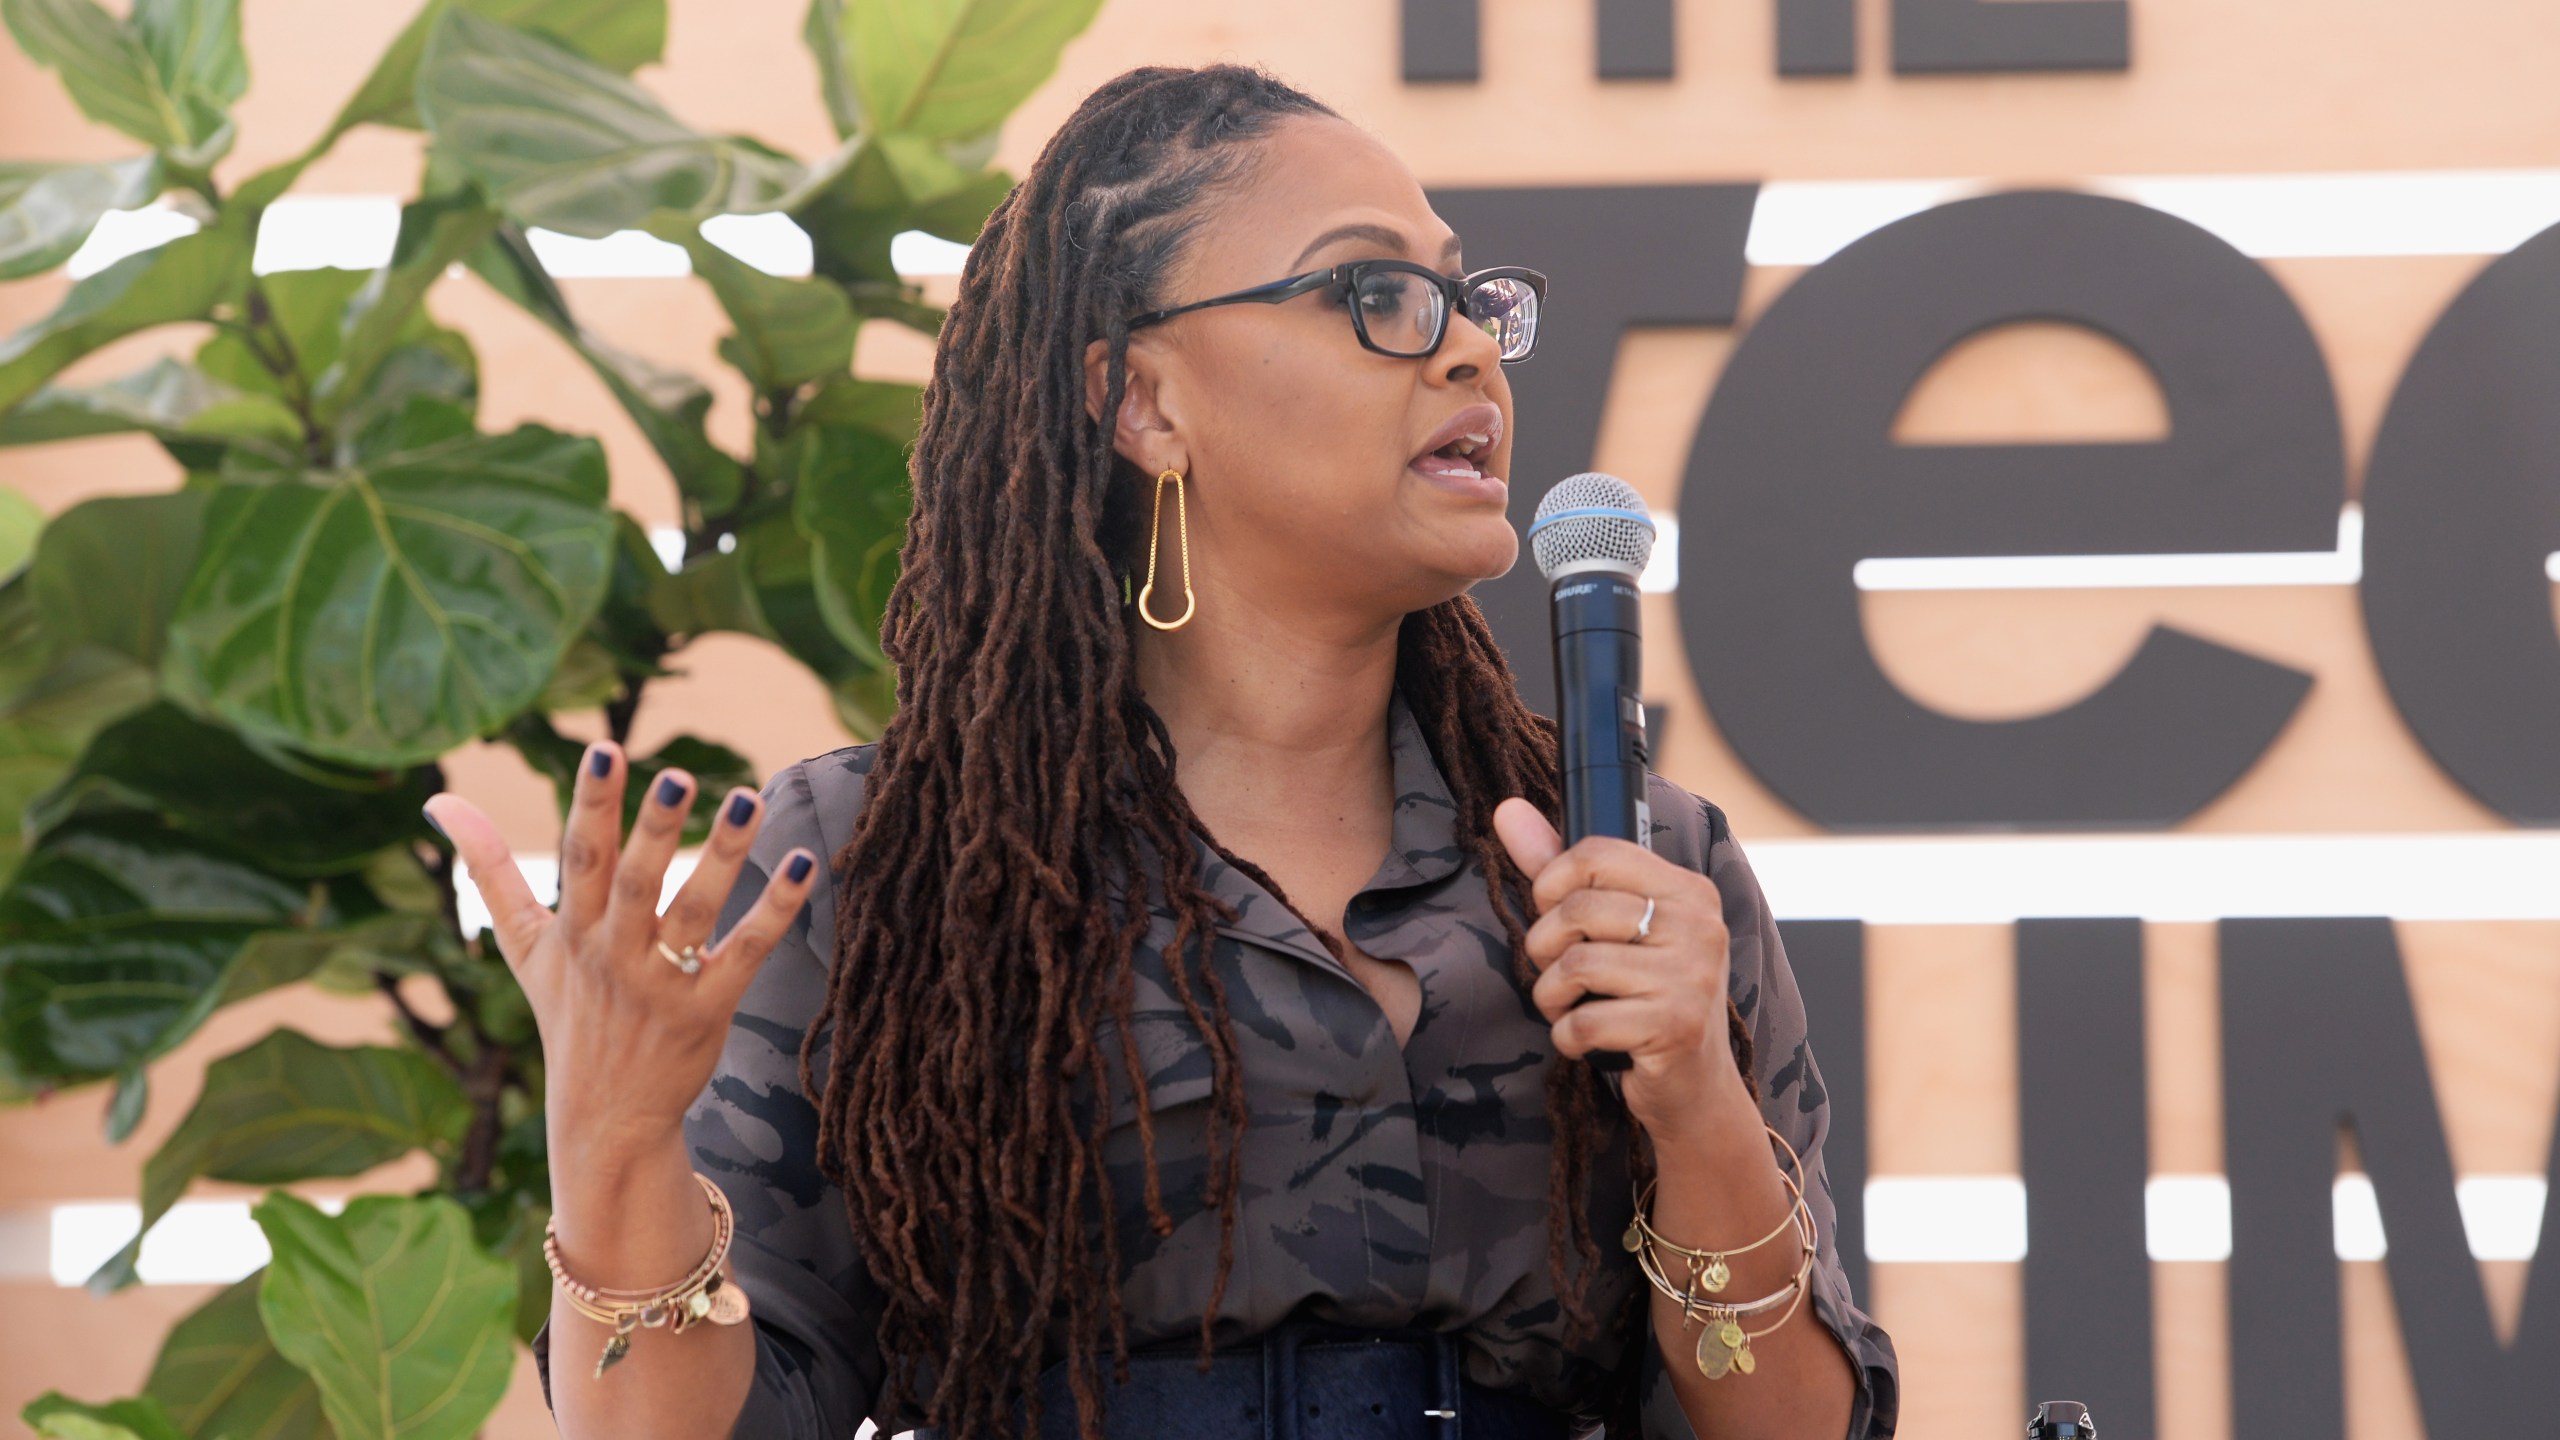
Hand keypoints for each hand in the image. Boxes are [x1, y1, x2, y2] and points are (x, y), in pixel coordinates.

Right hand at [422, 743, 818, 1171]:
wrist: (604, 1118)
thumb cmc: (568, 1015)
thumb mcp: (523, 946)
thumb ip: (489, 871)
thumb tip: (440, 803)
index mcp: (573, 931)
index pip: (582, 856)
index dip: (593, 803)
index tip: (604, 749)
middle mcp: (615, 954)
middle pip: (636, 882)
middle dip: (654, 829)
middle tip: (678, 774)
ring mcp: (662, 984)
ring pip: (695, 912)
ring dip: (723, 855)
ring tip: (750, 798)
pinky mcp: (708, 1010)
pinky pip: (745, 953)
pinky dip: (776, 910)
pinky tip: (805, 864)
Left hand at [1492, 797, 1754, 1144]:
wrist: (1695, 1087)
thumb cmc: (1646, 998)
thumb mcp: (1614, 930)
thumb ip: (1561, 870)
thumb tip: (1507, 809)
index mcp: (1687, 891)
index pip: (1596, 854)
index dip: (1551, 884)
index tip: (1552, 912)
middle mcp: (1699, 926)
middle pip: (1578, 910)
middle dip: (1545, 948)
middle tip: (1558, 974)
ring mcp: (1691, 976)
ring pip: (1576, 965)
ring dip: (1551, 996)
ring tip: (1569, 1007)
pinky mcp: (1675, 1027)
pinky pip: (1583, 1022)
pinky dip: (1566, 1037)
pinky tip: (1586, 1039)